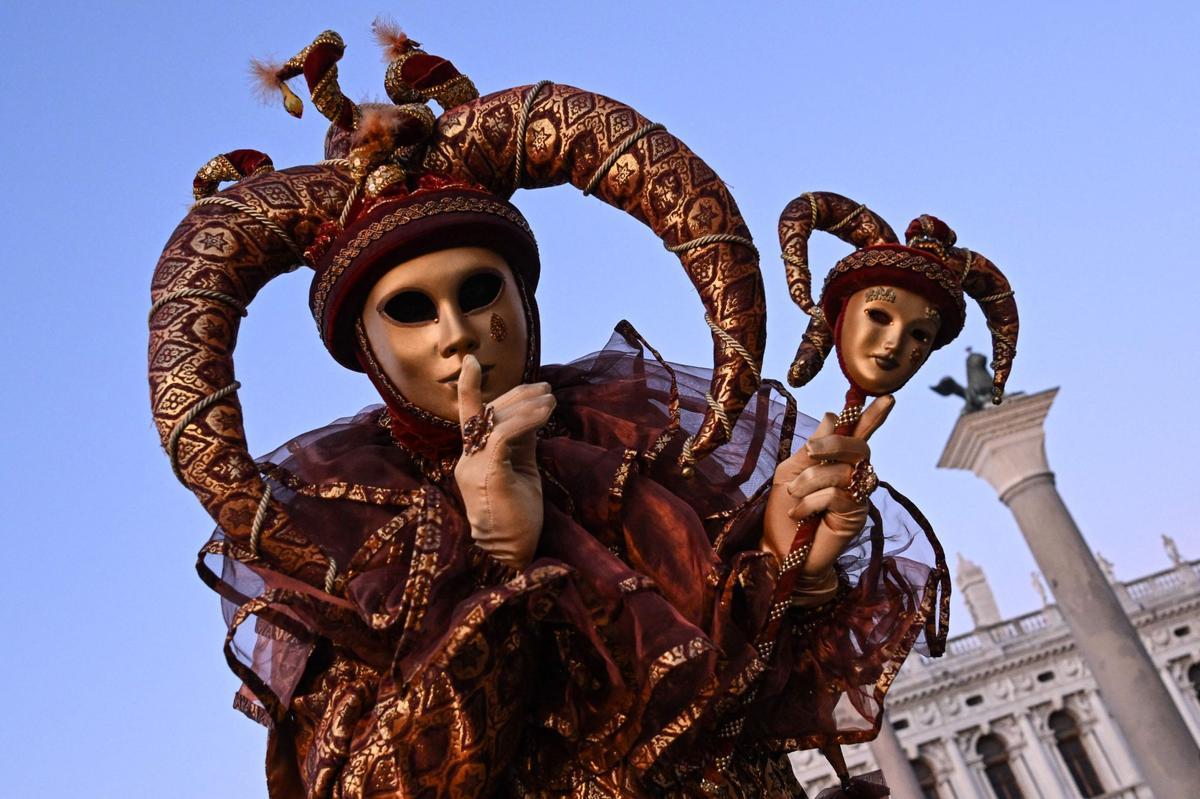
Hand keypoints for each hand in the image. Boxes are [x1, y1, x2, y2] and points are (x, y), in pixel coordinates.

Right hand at [453, 355, 555, 567]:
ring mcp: (475, 468)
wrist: (510, 555)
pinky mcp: (490, 476)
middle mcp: (468, 460)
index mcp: (472, 459)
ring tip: (550, 398)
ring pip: (494, 420)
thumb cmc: (518, 516)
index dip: (468, 388)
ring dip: (526, 403)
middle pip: (485, 413)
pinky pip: (503, 436)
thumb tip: (533, 412)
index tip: (470, 363)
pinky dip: (526, 419)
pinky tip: (546, 413)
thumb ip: (522, 441)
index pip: (468, 417)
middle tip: (545, 388)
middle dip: (516, 394)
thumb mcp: (521, 469)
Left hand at [762, 395, 894, 577]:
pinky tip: (801, 514)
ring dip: (812, 479)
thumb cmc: (782, 512)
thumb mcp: (790, 474)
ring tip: (795, 496)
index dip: (873, 418)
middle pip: (859, 449)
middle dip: (834, 443)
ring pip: (843, 471)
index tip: (888, 398)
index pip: (858, 436)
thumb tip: (833, 417)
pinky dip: (813, 500)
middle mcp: (852, 477)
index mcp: (836, 462)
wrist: (779, 552)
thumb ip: (811, 450)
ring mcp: (857, 497)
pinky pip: (838, 495)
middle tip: (811, 450)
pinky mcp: (855, 517)